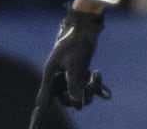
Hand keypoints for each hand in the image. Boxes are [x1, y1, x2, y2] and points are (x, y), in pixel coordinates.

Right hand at [29, 5, 111, 128]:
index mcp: (51, 77)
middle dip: (81, 95)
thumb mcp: (75, 63)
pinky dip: (100, 89)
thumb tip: (77, 101)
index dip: (37, 120)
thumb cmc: (76, 42)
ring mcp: (70, 77)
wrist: (84, 27)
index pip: (43, 104)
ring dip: (92, 89)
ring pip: (81, 95)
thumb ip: (74, 83)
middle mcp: (59, 80)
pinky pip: (90, 88)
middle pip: (69, 101)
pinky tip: (108, 94)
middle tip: (91, 80)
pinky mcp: (82, 74)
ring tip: (96, 75)